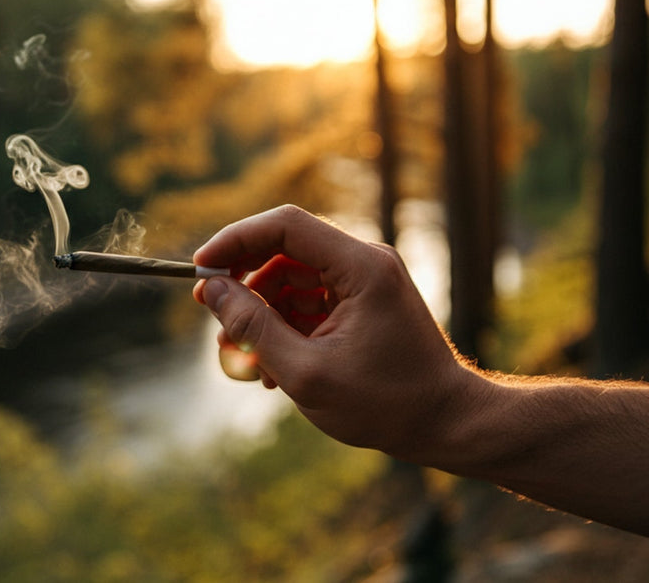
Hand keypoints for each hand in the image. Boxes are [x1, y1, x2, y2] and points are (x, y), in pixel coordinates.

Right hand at [192, 205, 481, 460]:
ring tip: (243, 357)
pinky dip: (287, 325)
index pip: (285, 225)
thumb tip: (212, 291)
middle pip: (286, 250)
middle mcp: (366, 262)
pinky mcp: (365, 303)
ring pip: (294, 278)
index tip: (201, 267)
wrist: (447, 423)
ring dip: (263, 312)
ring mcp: (367, 282)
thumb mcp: (306, 371)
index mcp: (360, 266)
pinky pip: (312, 299)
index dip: (236, 240)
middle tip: (213, 316)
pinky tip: (272, 366)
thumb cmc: (385, 403)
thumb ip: (255, 327)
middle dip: (245, 283)